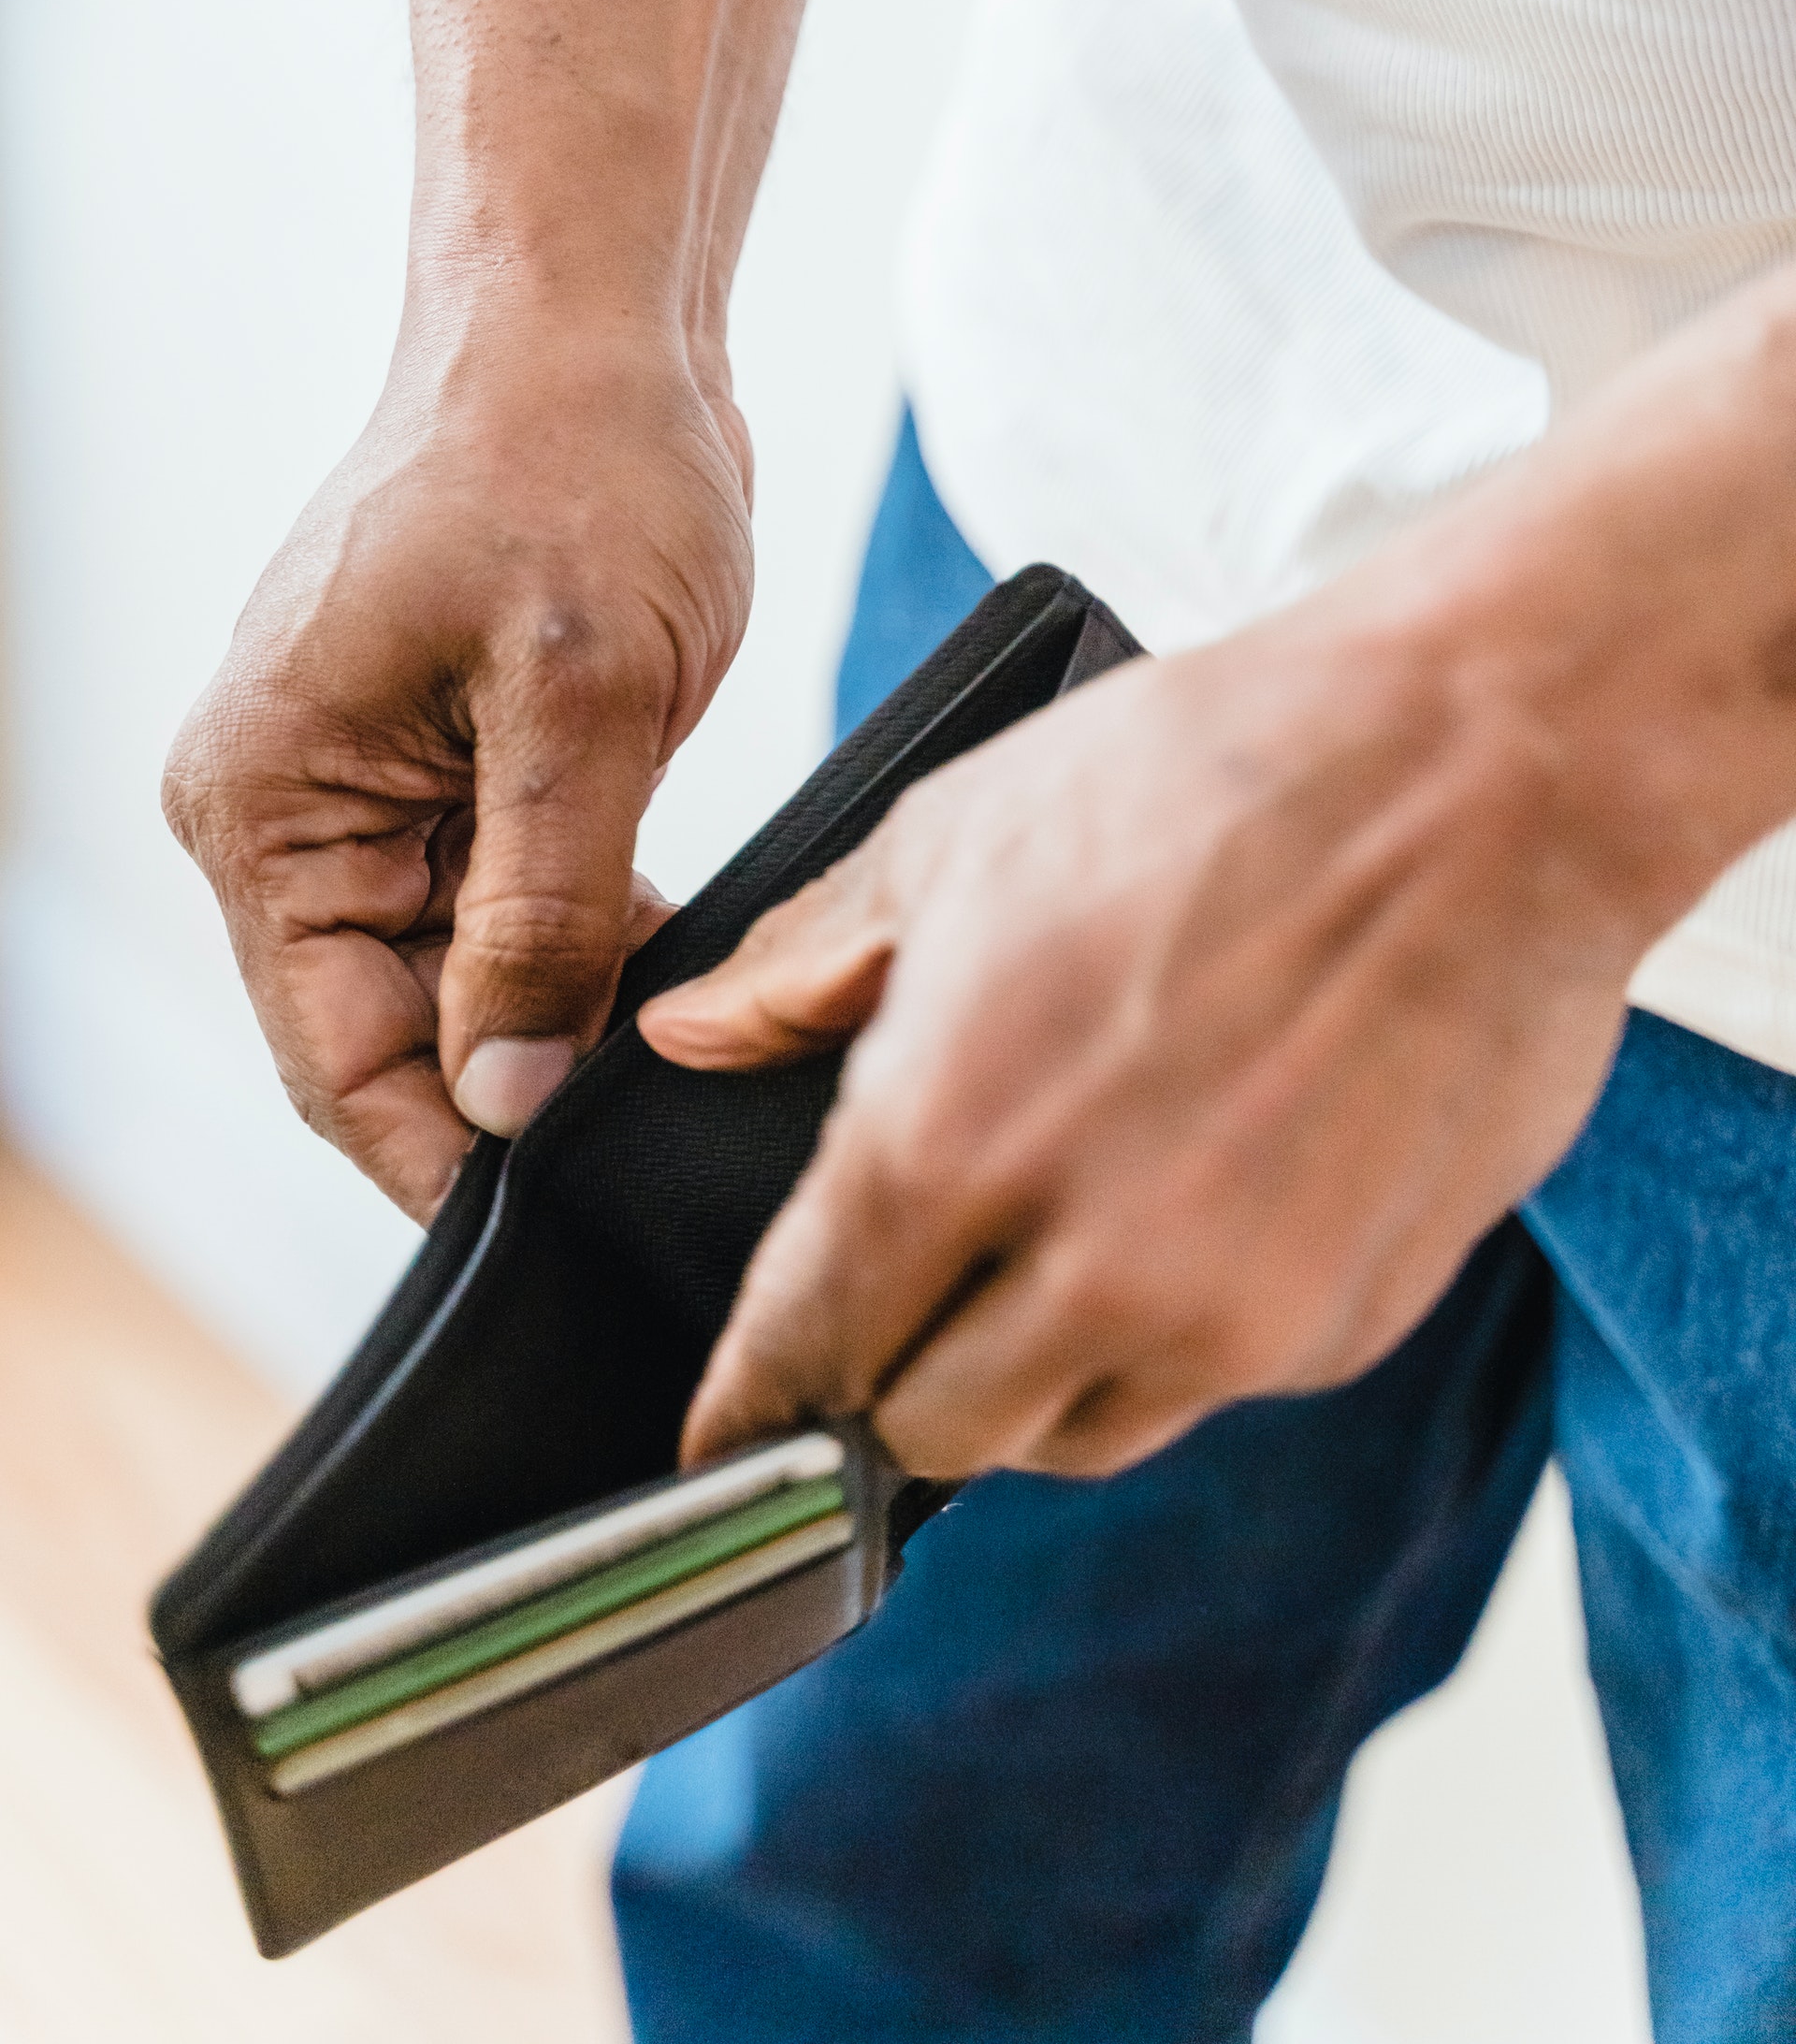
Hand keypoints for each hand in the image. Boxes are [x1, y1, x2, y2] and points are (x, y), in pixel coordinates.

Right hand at [164, 297, 750, 1219]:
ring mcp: (363, 789)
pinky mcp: (442, 764)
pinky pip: (497, 906)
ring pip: (457, 977)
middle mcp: (288, 811)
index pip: (340, 1060)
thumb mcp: (583, 703)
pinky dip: (577, 938)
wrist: (591, 325)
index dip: (451, 1157)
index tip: (566, 1216)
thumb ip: (545, 916)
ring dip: (559, 1008)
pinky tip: (662, 951)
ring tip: (671, 1032)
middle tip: (652, 1126)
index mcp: (267, 803)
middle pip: (392, 1031)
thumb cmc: (572, 463)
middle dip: (518, 1081)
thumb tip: (509, 1096)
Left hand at [643, 569, 1672, 1480]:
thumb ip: (807, 963)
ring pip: (1074, 1434)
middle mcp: (1085, 1264)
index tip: (721, 1444)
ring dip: (1033, 1377)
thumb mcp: (962, 831)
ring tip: (1055, 1250)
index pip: (803, 1343)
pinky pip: (1213, 1388)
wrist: (1484, 772)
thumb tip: (692, 1032)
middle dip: (889, 1381)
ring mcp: (1232, 1314)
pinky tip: (1191, 1213)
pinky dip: (1172, 1338)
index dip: (748, 1403)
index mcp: (949, 1137)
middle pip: (927, 1433)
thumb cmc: (1219, 773)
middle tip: (906, 1300)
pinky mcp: (1347, 1323)